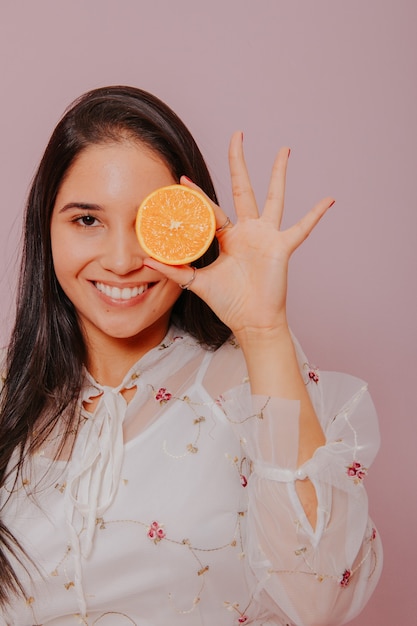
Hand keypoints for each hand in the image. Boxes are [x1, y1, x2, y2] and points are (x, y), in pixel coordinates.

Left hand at [145, 132, 334, 340]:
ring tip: (284, 150)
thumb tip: (146, 260)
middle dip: (238, 162)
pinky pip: (302, 228)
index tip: (181, 179)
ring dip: (278, 174)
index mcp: (228, 237)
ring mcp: (266, 236)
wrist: (251, 321)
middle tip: (237, 134)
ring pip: (274, 198)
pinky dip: (315, 215)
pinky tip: (329, 200)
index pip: (210, 209)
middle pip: (242, 188)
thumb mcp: (196, 283)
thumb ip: (174, 270)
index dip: (196, 195)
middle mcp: (248, 231)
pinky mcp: (282, 247)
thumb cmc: (229, 302)